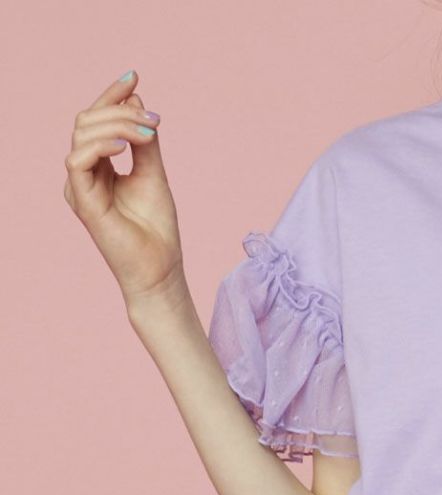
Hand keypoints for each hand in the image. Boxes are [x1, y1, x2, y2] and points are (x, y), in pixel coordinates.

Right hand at [64, 69, 184, 309]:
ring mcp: (80, 186)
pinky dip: (101, 146)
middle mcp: (85, 173)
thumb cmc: (157, 229)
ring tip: (148, 133)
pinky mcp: (82, 201)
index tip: (134, 76)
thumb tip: (139, 103)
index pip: (98, 121)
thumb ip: (145, 142)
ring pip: (82, 134)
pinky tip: (125, 147)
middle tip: (152, 117)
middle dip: (119, 109)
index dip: (113, 95)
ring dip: (117, 126)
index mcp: (99, 166)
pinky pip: (78, 160)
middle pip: (87, 121)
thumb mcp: (154, 174)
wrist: (160, 269)